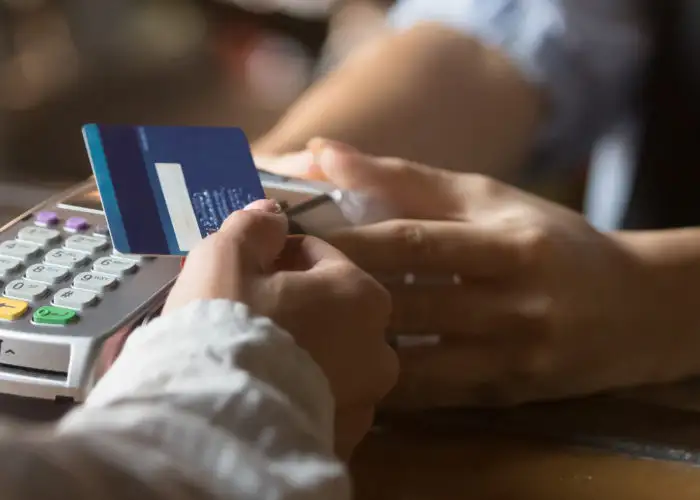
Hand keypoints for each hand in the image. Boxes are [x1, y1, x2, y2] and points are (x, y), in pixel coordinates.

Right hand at [164, 199, 397, 457]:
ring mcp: (365, 402)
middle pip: (328, 310)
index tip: (244, 267)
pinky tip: (260, 393)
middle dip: (292, 305)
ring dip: (297, 351)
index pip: (318, 256)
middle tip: (245, 312)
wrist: (218, 427)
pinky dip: (295, 393)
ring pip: (326, 358)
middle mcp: (379, 350)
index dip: (276, 256)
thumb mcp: (227, 258)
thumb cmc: (226, 327)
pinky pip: (317, 402)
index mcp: (362, 295)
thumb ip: (254, 227)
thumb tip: (272, 212)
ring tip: (250, 357)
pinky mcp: (342, 442)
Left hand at [259, 141, 665, 408]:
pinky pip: (433, 393)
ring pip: (414, 360)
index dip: (346, 241)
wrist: (631, 307)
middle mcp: (513, 303)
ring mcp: (512, 357)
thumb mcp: (487, 198)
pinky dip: (388, 381)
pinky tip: (348, 366)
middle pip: (407, 303)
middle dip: (338, 293)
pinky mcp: (508, 394)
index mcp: (508, 243)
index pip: (412, 242)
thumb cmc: (548, 240)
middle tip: (278, 287)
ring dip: (356, 345)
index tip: (290, 236)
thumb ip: (404, 178)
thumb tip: (323, 150)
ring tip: (300, 331)